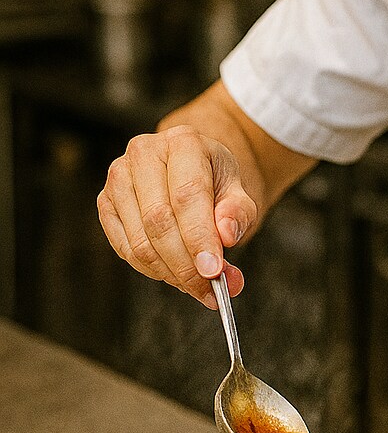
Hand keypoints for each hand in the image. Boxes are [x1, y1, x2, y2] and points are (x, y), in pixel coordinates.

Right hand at [97, 125, 257, 307]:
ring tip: (198, 285)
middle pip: (159, 221)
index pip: (187, 196)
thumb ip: (238, 213)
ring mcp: (118, 177)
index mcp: (183, 142)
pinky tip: (174, 272)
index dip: (199, 238)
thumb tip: (226, 236)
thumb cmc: (214, 179)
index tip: (214, 272)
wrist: (190, 166)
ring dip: (170, 272)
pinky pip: (125, 248)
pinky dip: (151, 269)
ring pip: (140, 241)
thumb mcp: (237, 190)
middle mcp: (143, 153)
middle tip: (209, 291)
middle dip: (185, 264)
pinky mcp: (105, 202)